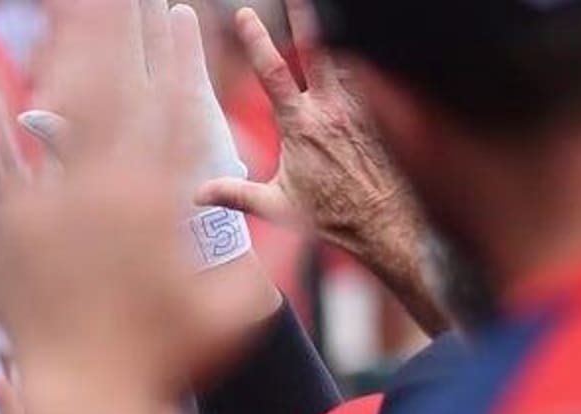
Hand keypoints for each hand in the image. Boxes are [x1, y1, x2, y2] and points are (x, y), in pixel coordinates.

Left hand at [0, 0, 235, 396]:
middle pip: (116, 84)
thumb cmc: (164, 366)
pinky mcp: (9, 226)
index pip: (180, 107)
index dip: (185, 55)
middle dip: (118, 25)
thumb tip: (295, 233)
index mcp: (165, 199)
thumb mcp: (230, 313)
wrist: (90, 400)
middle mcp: (109, 188)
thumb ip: (261, 263)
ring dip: (59, 44)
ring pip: (57, 106)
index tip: (187, 10)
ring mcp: (55, 202)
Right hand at [193, 0, 445, 330]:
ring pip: (342, 60)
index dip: (256, 41)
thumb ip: (236, 194)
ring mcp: (356, 109)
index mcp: (301, 126)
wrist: (384, 225)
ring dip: (330, 40)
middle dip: (304, 16)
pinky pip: (362, 80)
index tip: (245, 15)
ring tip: (319, 17)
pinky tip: (348, 56)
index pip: (274, 73)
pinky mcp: (375, 116)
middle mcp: (331, 110)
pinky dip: (353, 64)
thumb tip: (196, 195)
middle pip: (318, 48)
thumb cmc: (332, 218)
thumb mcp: (277, 207)